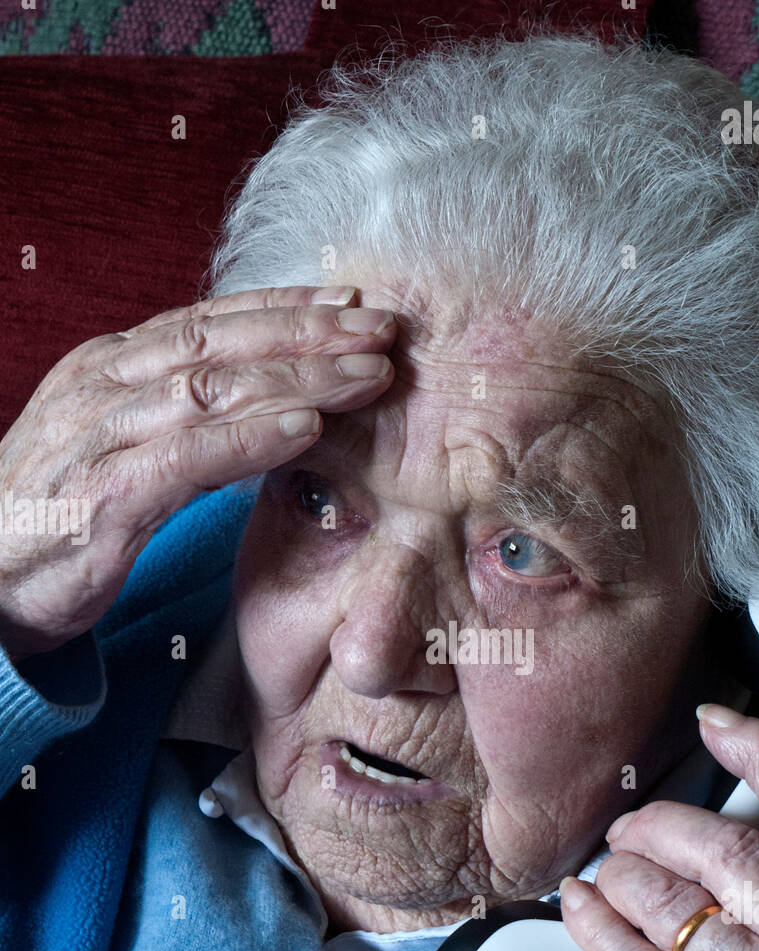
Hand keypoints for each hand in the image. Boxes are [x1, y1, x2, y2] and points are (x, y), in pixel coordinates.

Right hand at [0, 285, 395, 661]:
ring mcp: (101, 437)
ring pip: (215, 388)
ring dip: (300, 379)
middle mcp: (104, 387)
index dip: (286, 309)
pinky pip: (190, 456)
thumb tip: (257, 398)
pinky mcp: (104, 496)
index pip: (211, 321)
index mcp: (109, 367)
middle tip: (384, 328)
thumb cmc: (55, 517)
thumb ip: (176, 415)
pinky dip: (251, 439)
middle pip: (223, 342)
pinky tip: (307, 430)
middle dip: (310, 332)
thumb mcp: (116, 446)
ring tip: (368, 375)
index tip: (354, 306)